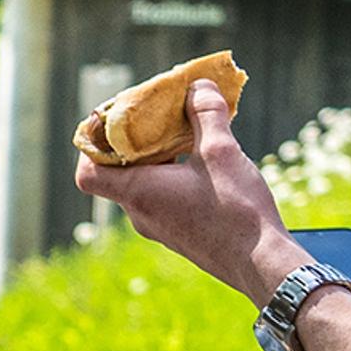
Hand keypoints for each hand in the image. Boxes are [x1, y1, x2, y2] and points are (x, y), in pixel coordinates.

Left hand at [72, 83, 304, 305]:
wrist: (262, 264)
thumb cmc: (237, 210)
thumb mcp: (221, 152)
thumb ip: (205, 115)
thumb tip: (197, 87)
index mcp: (138, 194)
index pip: (88, 173)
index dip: (91, 145)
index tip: (113, 122)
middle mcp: (140, 214)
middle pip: (117, 172)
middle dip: (133, 140)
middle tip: (157, 114)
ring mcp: (159, 227)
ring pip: (144, 183)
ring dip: (158, 155)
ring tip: (186, 130)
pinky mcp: (180, 233)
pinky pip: (164, 197)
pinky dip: (173, 173)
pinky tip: (204, 159)